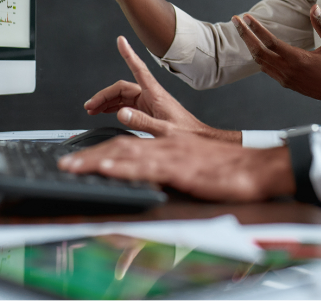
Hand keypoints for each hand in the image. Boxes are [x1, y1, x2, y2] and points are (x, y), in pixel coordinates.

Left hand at [58, 135, 294, 201]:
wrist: (255, 168)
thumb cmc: (228, 170)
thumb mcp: (193, 166)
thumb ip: (171, 167)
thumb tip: (152, 178)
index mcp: (168, 142)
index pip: (128, 144)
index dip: (102, 151)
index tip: (80, 160)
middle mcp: (166, 143)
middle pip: (120, 146)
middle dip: (90, 155)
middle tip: (66, 165)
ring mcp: (172, 153)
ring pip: (127, 152)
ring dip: (97, 160)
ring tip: (74, 166)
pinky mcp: (181, 166)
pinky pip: (148, 165)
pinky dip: (126, 165)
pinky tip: (109, 168)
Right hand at [84, 36, 239, 142]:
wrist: (198, 138)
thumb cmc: (186, 134)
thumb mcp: (164, 131)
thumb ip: (142, 122)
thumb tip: (121, 113)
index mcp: (155, 94)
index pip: (139, 69)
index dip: (129, 54)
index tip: (121, 41)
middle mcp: (151, 95)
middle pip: (122, 88)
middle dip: (104, 95)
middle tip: (89, 106)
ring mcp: (149, 102)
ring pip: (123, 96)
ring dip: (107, 101)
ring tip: (92, 110)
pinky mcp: (149, 110)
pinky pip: (127, 104)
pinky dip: (114, 107)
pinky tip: (106, 112)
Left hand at [231, 5, 320, 106]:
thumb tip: (314, 7)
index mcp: (297, 59)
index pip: (270, 41)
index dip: (256, 28)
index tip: (246, 17)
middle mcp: (287, 69)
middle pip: (258, 51)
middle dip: (244, 35)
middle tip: (235, 20)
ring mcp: (285, 78)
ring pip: (260, 61)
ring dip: (250, 46)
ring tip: (243, 32)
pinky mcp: (286, 83)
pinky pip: (267, 69)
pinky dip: (259, 57)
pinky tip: (257, 49)